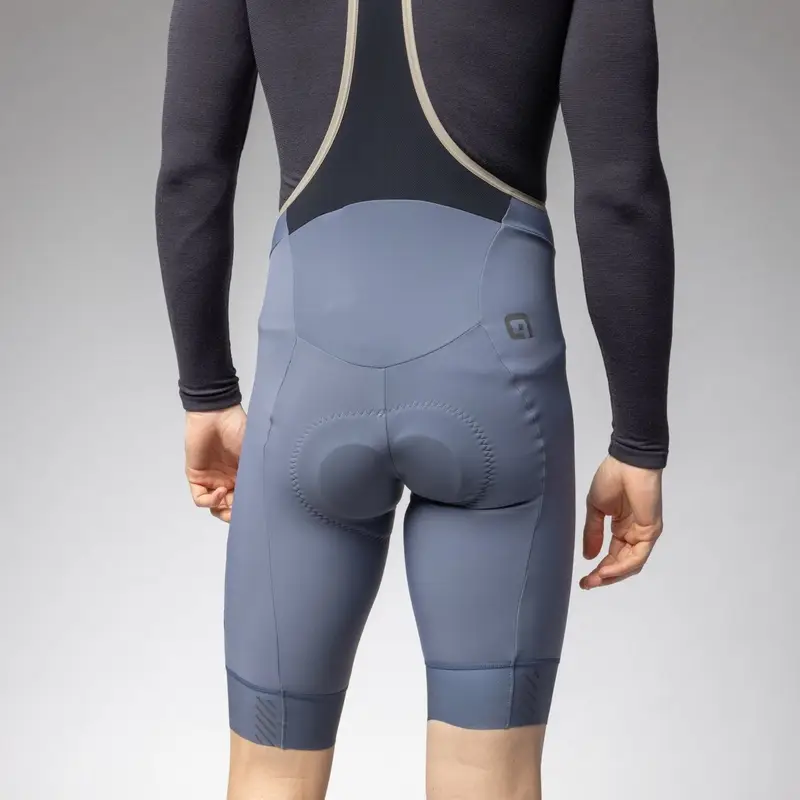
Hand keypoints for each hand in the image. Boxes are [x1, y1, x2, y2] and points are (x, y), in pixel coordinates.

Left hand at [184, 405, 246, 522]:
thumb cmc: (238, 429)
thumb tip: (269, 494)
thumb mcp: (254, 452)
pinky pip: (200, 498)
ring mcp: (211, 479)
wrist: (216, 413)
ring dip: (222, 510)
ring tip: (229, 502)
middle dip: (234, 515)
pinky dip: (210, 501)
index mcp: (243, 475)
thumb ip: (257, 472)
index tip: (256, 509)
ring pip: (214, 507)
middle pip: (229, 508)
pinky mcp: (196, 476)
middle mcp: (228, 480)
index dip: (248, 508)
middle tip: (241, 513)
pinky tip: (221, 491)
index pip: (244, 499)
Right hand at [580, 455, 663, 589]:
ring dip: (612, 575)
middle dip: (604, 577)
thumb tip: (588, 557)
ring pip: (631, 564)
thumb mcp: (596, 509)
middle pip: (622, 564)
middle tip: (587, 584)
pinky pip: (638, 555)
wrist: (627, 463)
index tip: (583, 580)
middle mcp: (634, 534)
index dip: (599, 569)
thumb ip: (593, 532)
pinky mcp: (651, 531)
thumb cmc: (611, 479)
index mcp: (622, 528)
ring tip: (595, 579)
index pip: (612, 556)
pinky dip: (622, 565)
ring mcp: (644, 534)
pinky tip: (607, 569)